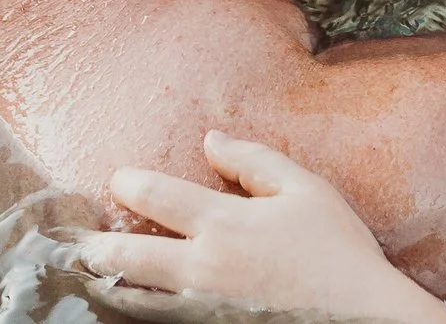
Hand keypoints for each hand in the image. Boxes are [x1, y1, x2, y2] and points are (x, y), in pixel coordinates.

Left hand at [78, 133, 445, 323]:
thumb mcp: (305, 190)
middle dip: (98, 246)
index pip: (156, 196)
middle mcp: (203, 268)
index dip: (128, 184)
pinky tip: (137, 301)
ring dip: (112, 282)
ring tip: (97, 273)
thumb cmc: (338, 250)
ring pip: (135, 297)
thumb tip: (211, 140)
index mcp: (225, 224)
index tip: (118, 179)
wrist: (361, 318)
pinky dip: (142, 310)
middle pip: (128, 256)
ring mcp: (201, 308)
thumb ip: (254, 161)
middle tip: (84, 241)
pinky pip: (160, 320)